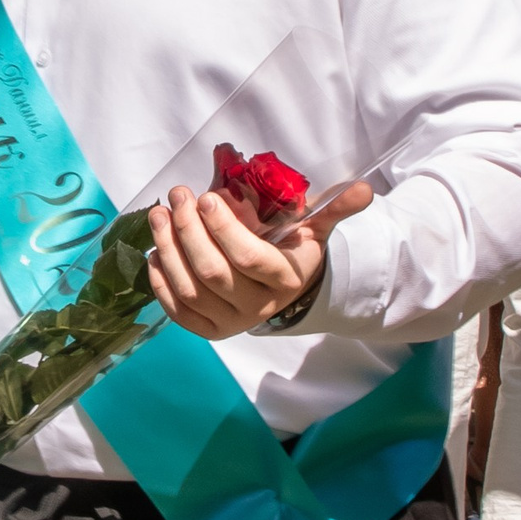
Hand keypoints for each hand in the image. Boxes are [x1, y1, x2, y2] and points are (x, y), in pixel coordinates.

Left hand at [147, 179, 371, 341]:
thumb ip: (336, 208)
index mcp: (285, 280)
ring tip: (159, 216)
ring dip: (168, 250)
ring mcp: (232, 322)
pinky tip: (155, 254)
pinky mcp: (210, 331)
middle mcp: (258, 308)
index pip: (248, 257)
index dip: (223, 228)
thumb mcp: (316, 227)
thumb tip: (365, 188)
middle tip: (177, 196)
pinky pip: (179, 312)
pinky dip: (161, 284)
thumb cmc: (293, 250)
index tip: (206, 197)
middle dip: (188, 230)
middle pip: (213, 272)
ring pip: (190, 289)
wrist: (287, 292)